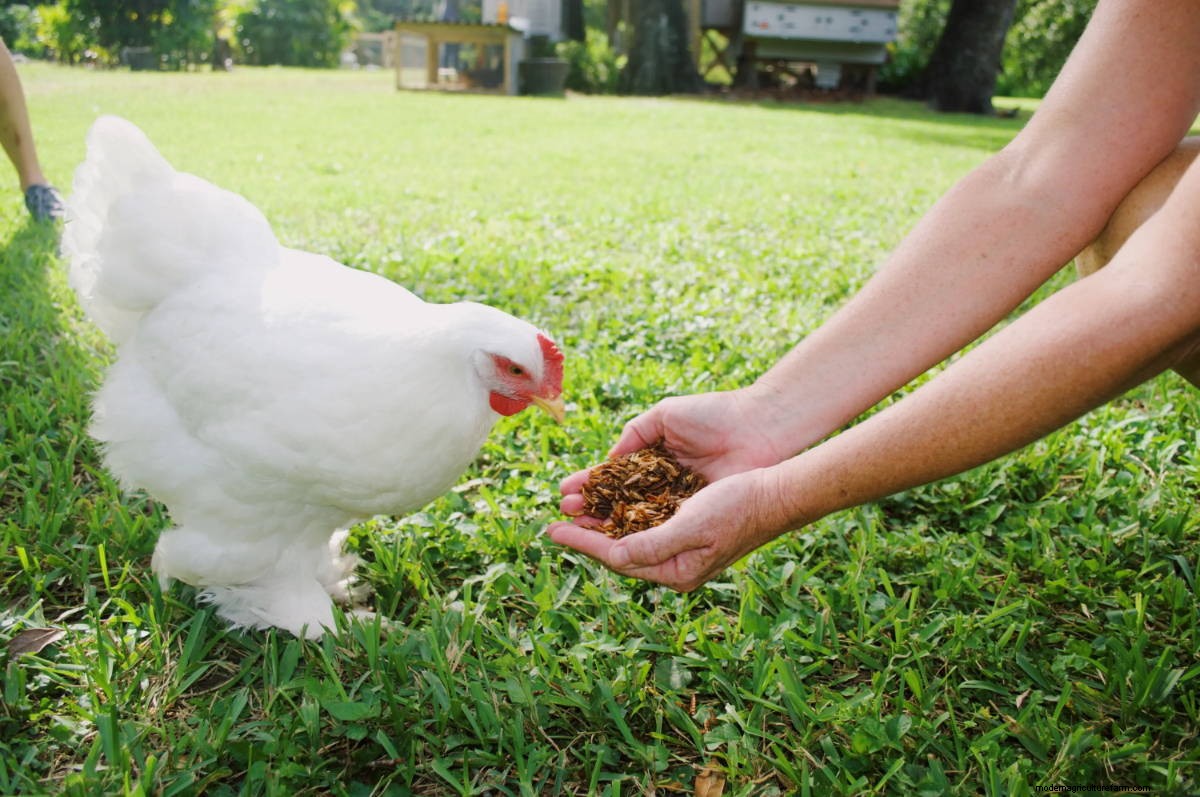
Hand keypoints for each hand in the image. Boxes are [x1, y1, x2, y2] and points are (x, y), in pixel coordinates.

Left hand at [546, 468, 790, 590]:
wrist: (776, 492)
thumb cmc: (738, 506)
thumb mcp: (693, 526)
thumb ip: (653, 544)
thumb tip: (615, 554)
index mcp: (676, 571)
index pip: (617, 558)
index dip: (583, 543)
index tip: (554, 531)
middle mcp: (675, 563)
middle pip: (619, 550)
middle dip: (587, 533)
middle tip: (556, 521)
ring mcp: (680, 546)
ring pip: (629, 535)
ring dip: (602, 521)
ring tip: (575, 509)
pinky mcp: (686, 526)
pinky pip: (644, 522)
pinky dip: (623, 512)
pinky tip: (609, 501)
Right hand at [557, 388, 788, 519]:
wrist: (759, 426)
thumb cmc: (715, 415)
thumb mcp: (665, 416)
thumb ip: (634, 435)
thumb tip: (607, 460)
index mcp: (654, 461)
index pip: (614, 479)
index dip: (589, 485)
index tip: (563, 491)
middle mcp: (664, 486)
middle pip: (620, 503)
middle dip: (590, 509)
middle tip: (563, 514)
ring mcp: (680, 503)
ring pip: (636, 520)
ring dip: (606, 525)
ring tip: (577, 527)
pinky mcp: (697, 515)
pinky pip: (662, 528)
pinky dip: (638, 533)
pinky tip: (614, 537)